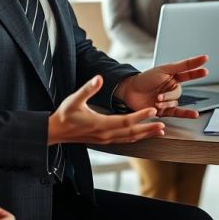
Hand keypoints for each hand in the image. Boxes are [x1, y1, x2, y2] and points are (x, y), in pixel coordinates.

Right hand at [48, 76, 165, 144]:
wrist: (55, 132)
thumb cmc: (65, 115)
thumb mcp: (74, 99)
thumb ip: (88, 89)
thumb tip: (99, 78)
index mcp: (100, 124)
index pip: (125, 121)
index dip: (140, 116)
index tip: (152, 110)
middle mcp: (105, 134)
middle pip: (132, 133)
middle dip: (148, 129)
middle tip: (163, 125)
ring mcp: (105, 139)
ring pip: (130, 139)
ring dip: (145, 135)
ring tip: (160, 131)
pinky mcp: (104, 140)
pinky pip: (125, 140)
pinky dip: (136, 138)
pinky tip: (143, 134)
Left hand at [115, 55, 209, 118]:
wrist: (129, 92)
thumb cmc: (145, 79)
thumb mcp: (164, 69)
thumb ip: (182, 65)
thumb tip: (198, 59)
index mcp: (172, 76)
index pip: (188, 74)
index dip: (197, 72)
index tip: (206, 70)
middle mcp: (171, 88)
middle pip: (178, 92)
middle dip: (169, 94)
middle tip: (158, 95)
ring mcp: (168, 99)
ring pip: (175, 103)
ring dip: (166, 102)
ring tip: (155, 101)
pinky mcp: (164, 110)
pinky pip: (177, 113)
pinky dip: (186, 113)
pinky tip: (195, 114)